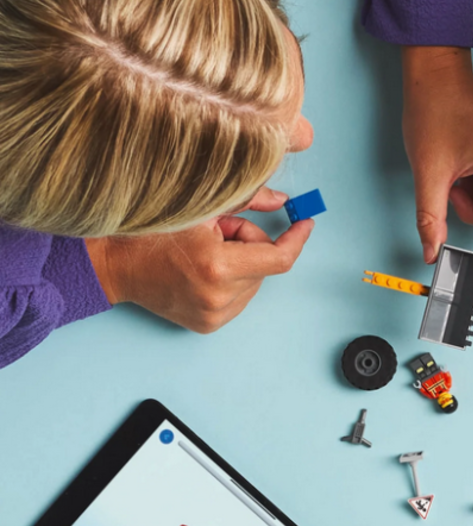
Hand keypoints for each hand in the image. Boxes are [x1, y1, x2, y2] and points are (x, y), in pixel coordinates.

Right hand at [84, 187, 312, 332]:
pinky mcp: (208, 325)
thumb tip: (282, 201)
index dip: (296, 239)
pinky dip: (230, 281)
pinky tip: (201, 271)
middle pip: (264, 265)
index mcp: (218, 268)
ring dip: (240, 263)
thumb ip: (246, 200)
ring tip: (203, 252)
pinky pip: (238, 297)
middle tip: (215, 232)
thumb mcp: (198, 207)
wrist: (113, 266)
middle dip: (249, 242)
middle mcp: (219, 298)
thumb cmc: (149, 233)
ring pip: (253, 282)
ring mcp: (214, 316)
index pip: (279, 258)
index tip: (305, 224)